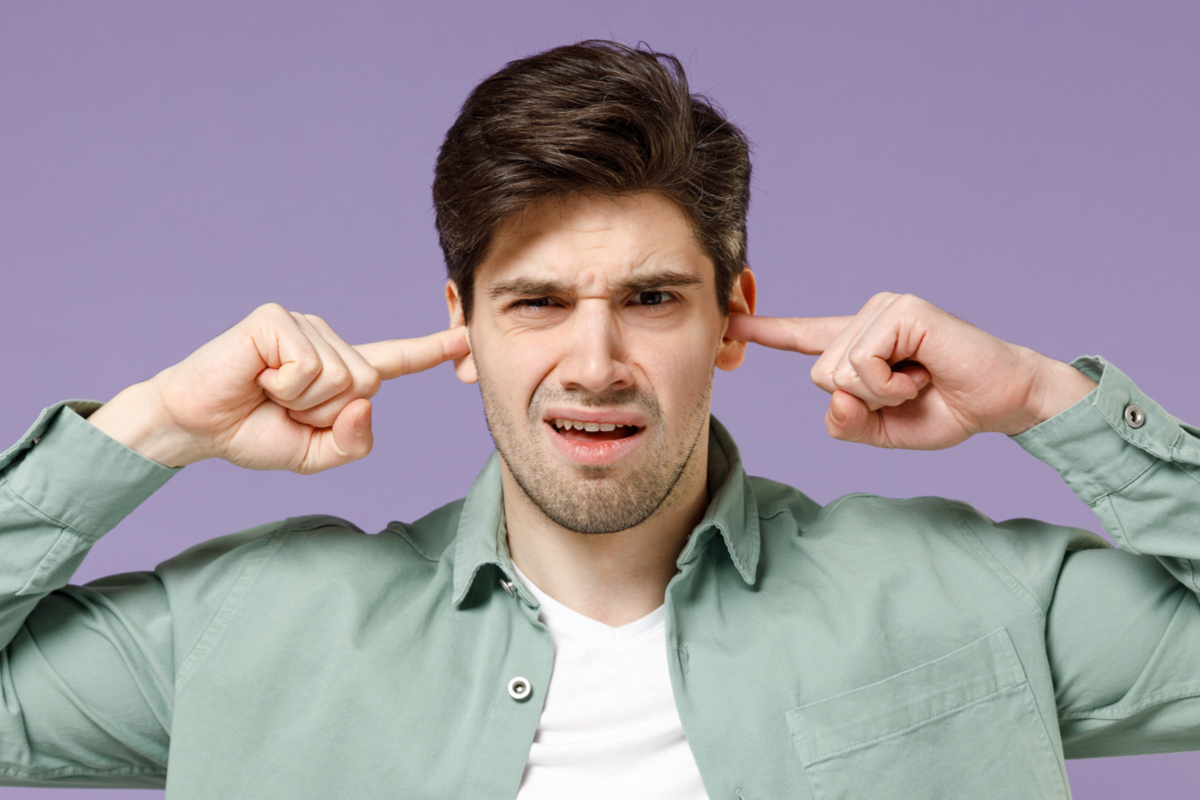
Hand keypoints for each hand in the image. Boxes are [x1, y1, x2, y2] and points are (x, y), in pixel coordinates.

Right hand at [87, 303, 468, 472]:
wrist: (194, 427)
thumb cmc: (252, 433)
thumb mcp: (315, 454)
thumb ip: (352, 443)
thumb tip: (366, 404)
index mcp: (340, 370)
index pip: (393, 361)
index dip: (430, 353)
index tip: (465, 340)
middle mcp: (327, 340)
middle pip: (367, 384)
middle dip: (325, 412)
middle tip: (282, 408)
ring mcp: (303, 325)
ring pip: (340, 378)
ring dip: (300, 401)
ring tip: (266, 393)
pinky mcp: (277, 320)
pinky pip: (309, 368)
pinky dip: (283, 386)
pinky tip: (257, 378)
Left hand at [726, 292, 1095, 449]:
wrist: (1004, 401)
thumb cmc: (948, 409)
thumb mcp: (884, 430)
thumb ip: (846, 422)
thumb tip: (832, 396)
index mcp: (859, 344)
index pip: (804, 337)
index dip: (767, 332)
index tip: (731, 323)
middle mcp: (866, 318)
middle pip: (819, 374)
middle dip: (864, 400)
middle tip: (910, 390)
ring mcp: (883, 309)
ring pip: (837, 371)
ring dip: (882, 393)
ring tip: (920, 380)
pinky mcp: (900, 311)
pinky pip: (861, 363)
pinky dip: (890, 384)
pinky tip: (922, 373)